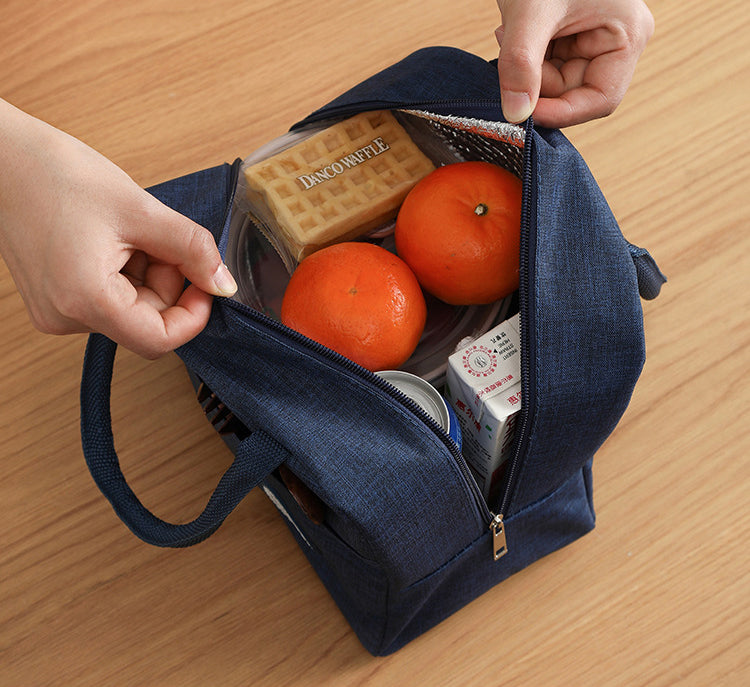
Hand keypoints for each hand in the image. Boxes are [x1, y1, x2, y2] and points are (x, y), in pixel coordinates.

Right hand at [0, 99, 236, 358]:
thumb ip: (192, 250)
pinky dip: (126, 271)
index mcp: (84, 301)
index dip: (193, 315)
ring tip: (128, 230)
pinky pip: (109, 298)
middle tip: (160, 236)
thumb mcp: (141, 210)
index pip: (159, 341)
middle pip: (147, 321)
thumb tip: (224, 284)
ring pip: (131, 309)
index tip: (206, 282)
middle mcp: (65, 317)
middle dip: (167, 281)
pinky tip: (112, 238)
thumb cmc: (57, 174)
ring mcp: (56, 311)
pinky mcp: (55, 298)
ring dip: (147, 273)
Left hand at [495, 0, 653, 127]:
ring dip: (525, 66)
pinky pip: (546, 63)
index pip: (599, 100)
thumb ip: (521, 65)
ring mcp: (595, 37)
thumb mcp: (531, 12)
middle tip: (509, 50)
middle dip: (535, 81)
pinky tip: (513, 27)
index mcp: (628, 35)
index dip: (561, 112)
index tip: (522, 112)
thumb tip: (515, 115)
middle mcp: (617, 41)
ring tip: (510, 29)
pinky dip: (524, 55)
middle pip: (573, 92)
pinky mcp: (572, 33)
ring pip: (554, 81)